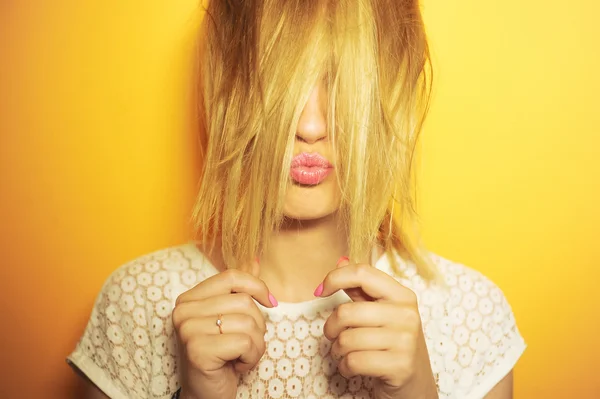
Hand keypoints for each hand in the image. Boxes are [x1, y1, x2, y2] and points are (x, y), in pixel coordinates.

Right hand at [172, 260, 275, 398]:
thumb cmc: (221, 356)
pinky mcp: (198, 349)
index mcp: (189, 299)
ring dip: (255, 344)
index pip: (231, 277)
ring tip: (240, 356)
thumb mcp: (229, 319)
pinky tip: (236, 366)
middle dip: (257, 326)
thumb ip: (239, 291)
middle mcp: (183, 311)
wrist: (206, 395)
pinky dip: (251, 357)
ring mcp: (188, 329)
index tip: (271, 302)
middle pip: (244, 302)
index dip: (257, 286)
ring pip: (248, 322)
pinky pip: (246, 342)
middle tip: (243, 345)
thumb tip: (256, 260)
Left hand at [318, 259, 437, 398]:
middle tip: (334, 335)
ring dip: (337, 350)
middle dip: (331, 327)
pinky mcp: (399, 366)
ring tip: (345, 353)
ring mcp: (406, 341)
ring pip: (347, 339)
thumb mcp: (381, 313)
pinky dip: (345, 367)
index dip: (335, 278)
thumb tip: (341, 261)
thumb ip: (361, 288)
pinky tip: (352, 367)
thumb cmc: (392, 344)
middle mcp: (407, 314)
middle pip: (347, 311)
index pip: (363, 273)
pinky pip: (353, 361)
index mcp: (402, 295)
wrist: (416, 384)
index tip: (320, 291)